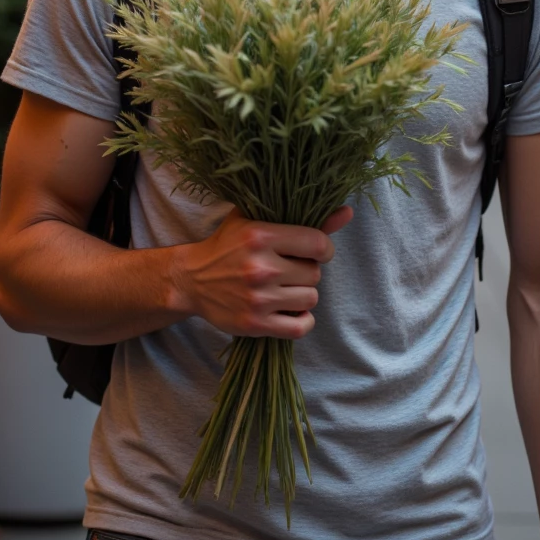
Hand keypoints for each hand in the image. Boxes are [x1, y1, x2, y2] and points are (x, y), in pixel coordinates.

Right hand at [171, 206, 352, 338]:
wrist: (191, 280)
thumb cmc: (227, 245)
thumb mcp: (258, 220)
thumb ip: (305, 217)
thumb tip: (347, 212)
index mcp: (261, 236)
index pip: (318, 244)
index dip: (323, 249)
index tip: (313, 252)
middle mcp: (261, 267)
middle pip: (315, 274)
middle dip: (307, 272)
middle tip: (289, 271)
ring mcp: (258, 298)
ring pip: (310, 299)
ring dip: (303, 295)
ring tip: (285, 289)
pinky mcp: (255, 323)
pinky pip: (300, 327)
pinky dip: (301, 321)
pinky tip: (290, 311)